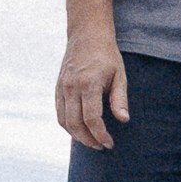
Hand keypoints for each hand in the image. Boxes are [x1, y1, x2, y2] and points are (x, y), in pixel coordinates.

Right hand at [56, 30, 128, 150]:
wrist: (86, 35)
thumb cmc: (107, 55)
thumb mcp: (120, 75)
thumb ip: (120, 99)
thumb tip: (123, 120)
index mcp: (89, 84)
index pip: (92, 118)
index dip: (101, 135)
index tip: (110, 144)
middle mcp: (71, 87)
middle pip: (75, 124)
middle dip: (88, 140)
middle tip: (101, 146)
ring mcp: (62, 87)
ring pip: (64, 121)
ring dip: (76, 136)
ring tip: (91, 141)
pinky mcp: (58, 87)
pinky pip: (59, 112)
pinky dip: (68, 125)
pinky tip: (80, 130)